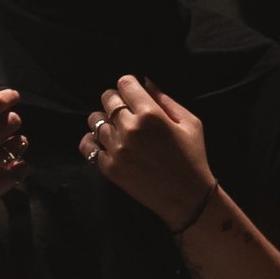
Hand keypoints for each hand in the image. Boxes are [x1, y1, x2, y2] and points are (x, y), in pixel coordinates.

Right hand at [0, 83, 27, 230]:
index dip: (7, 98)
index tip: (13, 96)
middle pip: (9, 123)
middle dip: (12, 119)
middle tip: (9, 123)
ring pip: (16, 146)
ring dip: (18, 141)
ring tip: (13, 143)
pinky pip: (17, 173)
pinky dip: (21, 166)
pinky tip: (14, 164)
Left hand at [78, 76, 215, 228]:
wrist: (187, 197)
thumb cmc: (192, 157)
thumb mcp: (189, 122)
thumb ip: (165, 99)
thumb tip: (145, 81)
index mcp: (150, 114)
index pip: (124, 83)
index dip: (128, 85)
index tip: (133, 93)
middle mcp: (129, 129)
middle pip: (107, 99)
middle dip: (116, 100)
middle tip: (125, 111)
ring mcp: (116, 149)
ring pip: (95, 120)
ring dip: (105, 121)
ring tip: (118, 129)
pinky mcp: (108, 167)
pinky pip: (87, 145)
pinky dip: (93, 141)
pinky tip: (106, 143)